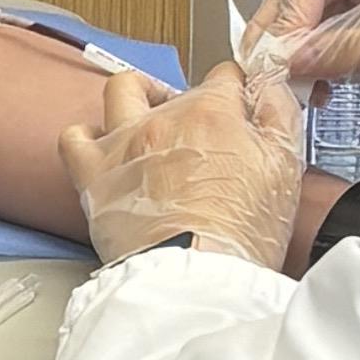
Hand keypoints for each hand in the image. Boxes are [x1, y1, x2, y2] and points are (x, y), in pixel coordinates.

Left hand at [62, 52, 302, 269]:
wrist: (194, 282)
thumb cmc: (240, 236)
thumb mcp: (284, 168)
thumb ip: (278, 114)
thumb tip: (269, 84)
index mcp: (213, 112)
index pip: (226, 77)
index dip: (237, 94)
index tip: (241, 114)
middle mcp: (164, 119)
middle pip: (179, 89)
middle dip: (194, 106)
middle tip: (205, 140)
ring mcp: (124, 144)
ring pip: (122, 92)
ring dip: (138, 99)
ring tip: (151, 121)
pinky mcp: (94, 175)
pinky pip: (74, 137)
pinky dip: (87, 137)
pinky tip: (105, 151)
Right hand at [257, 0, 359, 110]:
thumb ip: (344, 46)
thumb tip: (291, 57)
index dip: (289, 13)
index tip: (276, 48)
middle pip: (307, 6)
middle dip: (284, 36)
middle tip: (264, 67)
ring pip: (315, 37)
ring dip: (296, 61)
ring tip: (287, 87)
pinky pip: (331, 63)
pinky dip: (316, 78)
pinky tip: (314, 95)